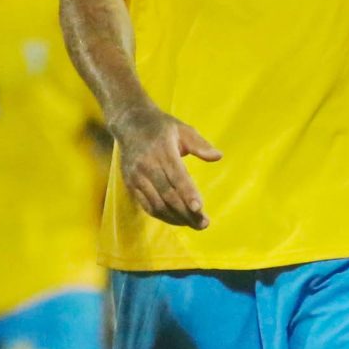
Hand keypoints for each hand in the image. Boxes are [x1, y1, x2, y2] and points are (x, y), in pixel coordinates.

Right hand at [114, 106, 222, 228]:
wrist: (129, 123)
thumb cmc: (162, 127)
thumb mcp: (182, 129)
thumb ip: (200, 144)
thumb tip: (218, 156)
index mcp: (162, 150)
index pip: (176, 176)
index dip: (187, 193)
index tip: (199, 208)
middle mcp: (147, 165)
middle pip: (168, 195)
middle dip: (186, 212)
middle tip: (204, 223)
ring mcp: (137, 177)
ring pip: (157, 204)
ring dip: (176, 218)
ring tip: (194, 224)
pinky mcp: (131, 185)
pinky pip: (147, 206)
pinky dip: (163, 216)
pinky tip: (178, 220)